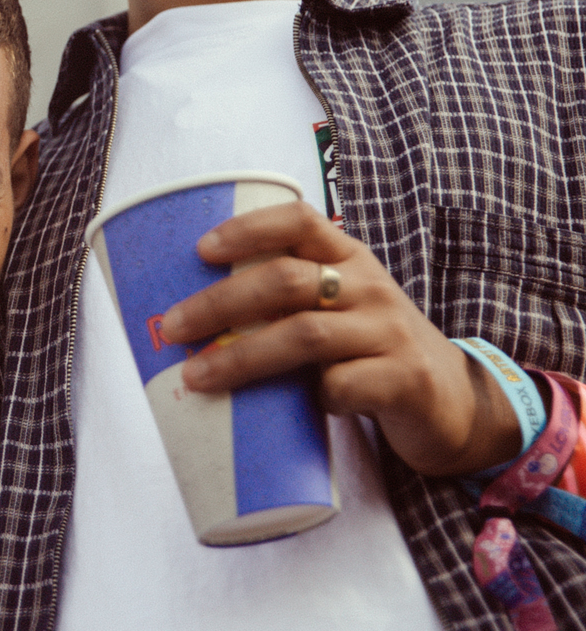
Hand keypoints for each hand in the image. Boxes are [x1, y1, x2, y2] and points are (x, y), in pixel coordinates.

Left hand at [158, 201, 521, 478]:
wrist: (456, 404)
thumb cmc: (373, 354)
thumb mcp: (341, 311)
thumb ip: (291, 303)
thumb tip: (195, 317)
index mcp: (350, 260)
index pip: (300, 221)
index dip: (249, 228)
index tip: (201, 250)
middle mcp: (371, 287)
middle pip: (286, 281)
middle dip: (220, 303)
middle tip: (173, 327)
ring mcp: (390, 333)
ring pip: (306, 335)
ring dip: (242, 357)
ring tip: (196, 376)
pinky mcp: (405, 381)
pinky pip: (342, 386)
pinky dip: (313, 397)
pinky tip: (302, 409)